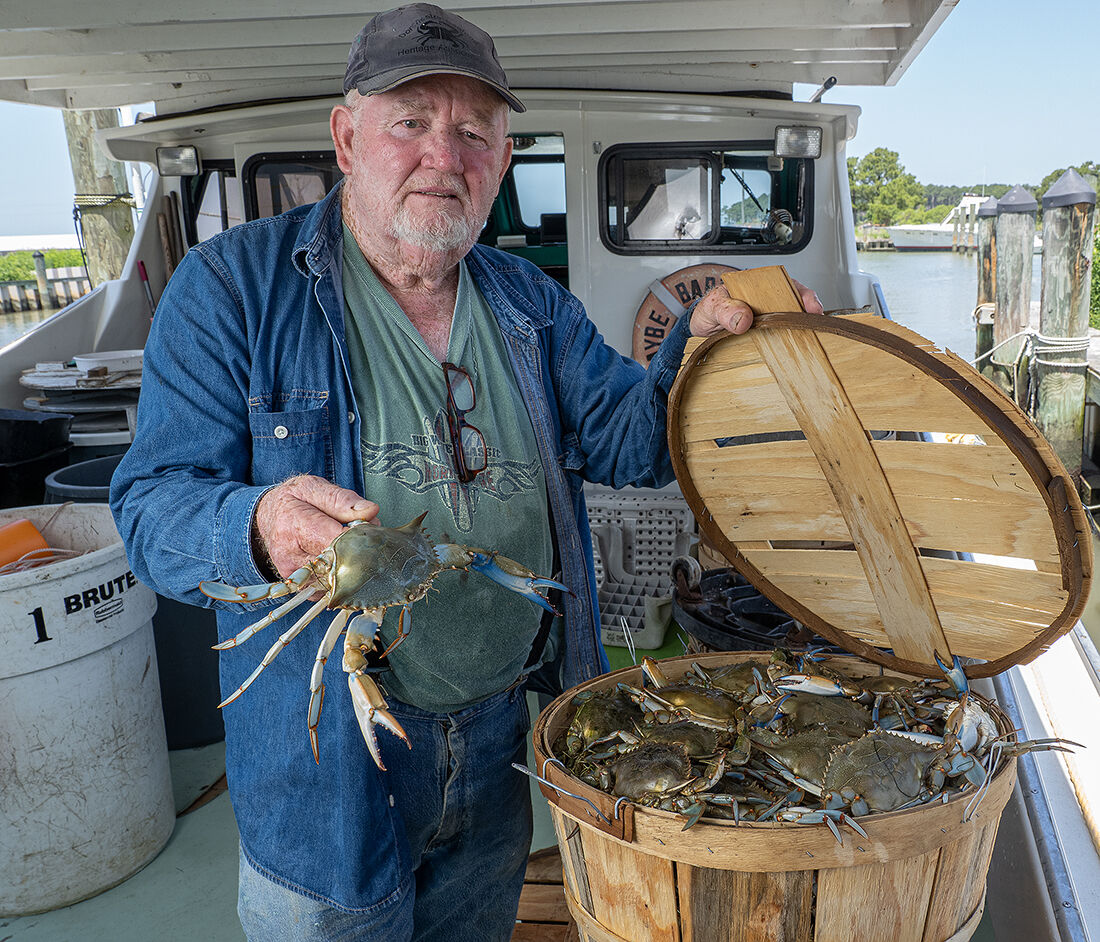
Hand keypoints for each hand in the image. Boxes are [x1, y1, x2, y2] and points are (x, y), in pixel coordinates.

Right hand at [253, 474, 377, 578]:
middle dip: (358, 548)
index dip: (358, 536)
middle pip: (339, 561)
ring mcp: (293, 573)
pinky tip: (337, 557)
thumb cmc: (293, 501)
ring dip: (350, 561)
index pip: (336, 541)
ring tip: (346, 542)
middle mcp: (290, 553)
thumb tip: (370, 511)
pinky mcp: (299, 585)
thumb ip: (343, 500)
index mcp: (294, 524)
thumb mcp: (315, 488)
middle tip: (361, 533)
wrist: (269, 516)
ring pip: (337, 577)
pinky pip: (330, 586)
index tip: (367, 526)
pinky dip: (340, 573)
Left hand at [688, 277, 824, 337]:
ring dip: (801, 334)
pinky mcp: (767, 337)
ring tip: (808, 343)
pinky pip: (782, 341)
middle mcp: (769, 302)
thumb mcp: (712, 307)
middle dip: (809, 318)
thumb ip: (725, 309)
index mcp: (760, 286)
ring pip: (794, 325)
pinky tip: (793, 355)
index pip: (790, 286)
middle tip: (813, 329)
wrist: (698, 330)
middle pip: (799, 307)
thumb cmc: (708, 312)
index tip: (811, 308)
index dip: (805, 297)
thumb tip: (744, 317)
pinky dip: (790, 348)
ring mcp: (770, 320)